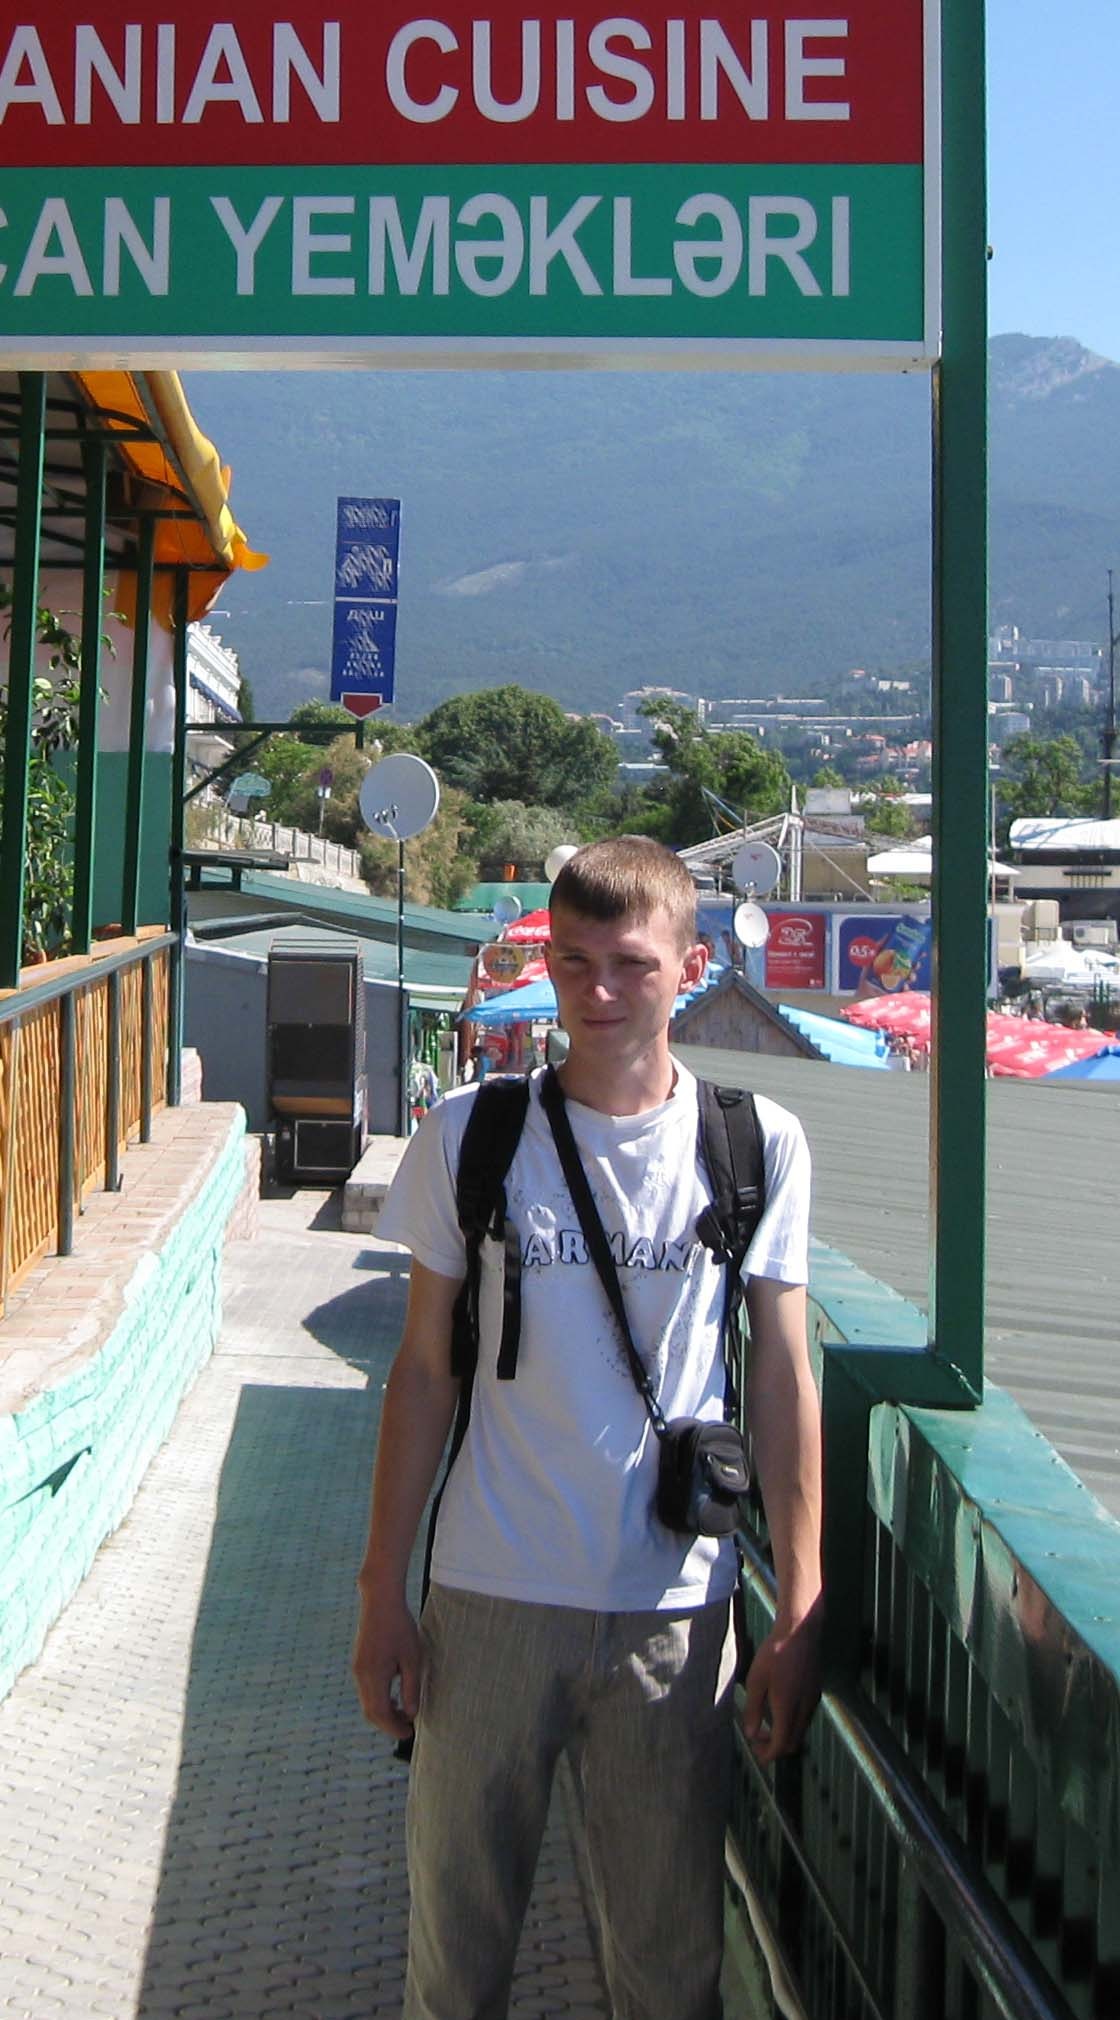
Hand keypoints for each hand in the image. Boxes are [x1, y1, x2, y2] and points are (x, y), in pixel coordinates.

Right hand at [352, 1587, 420, 1739]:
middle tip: (407, 1727)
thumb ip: (411, 1688)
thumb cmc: (400, 1627)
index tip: (409, 1734)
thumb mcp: (412, 1658)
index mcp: (374, 1675)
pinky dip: (379, 1699)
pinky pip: (366, 1690)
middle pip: (370, 1712)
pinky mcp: (359, 1663)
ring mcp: (357, 1669)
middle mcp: (361, 1675)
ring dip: (383, 1711)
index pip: (380, 1713)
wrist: (380, 1600)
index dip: (394, 1728)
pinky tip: (394, 1695)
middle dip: (388, 1723)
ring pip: (367, 1702)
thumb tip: (411, 1713)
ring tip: (404, 1712)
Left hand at [741, 1601, 822, 1763]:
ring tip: (765, 1725)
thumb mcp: (756, 1680)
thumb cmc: (775, 1653)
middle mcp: (804, 1708)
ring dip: (784, 1735)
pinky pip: (804, 1718)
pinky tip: (778, 1709)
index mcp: (788, 1708)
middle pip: (793, 1742)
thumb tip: (751, 1733)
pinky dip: (791, 1723)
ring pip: (800, 1731)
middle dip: (776, 1748)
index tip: (757, 1755)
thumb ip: (753, 1709)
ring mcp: (812, 1700)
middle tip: (757, 1740)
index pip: (781, 1744)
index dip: (768, 1754)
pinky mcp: (815, 1691)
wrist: (801, 1631)